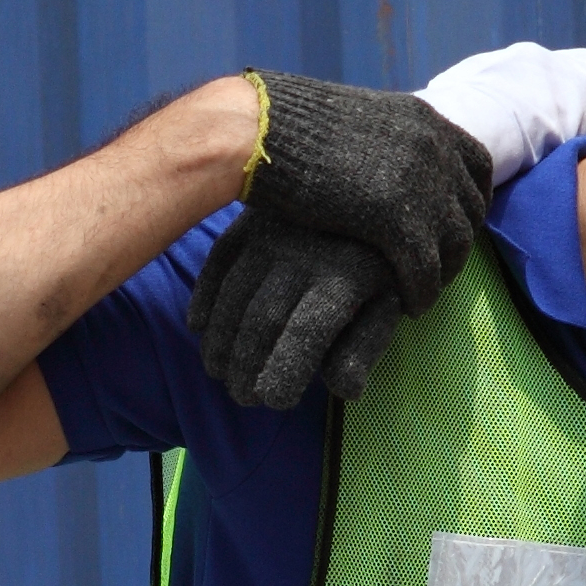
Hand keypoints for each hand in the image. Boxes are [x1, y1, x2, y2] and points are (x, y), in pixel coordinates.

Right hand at [192, 215, 409, 408]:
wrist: (369, 184)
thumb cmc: (379, 261)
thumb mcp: (386, 302)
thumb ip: (365, 346)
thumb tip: (344, 390)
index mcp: (347, 277)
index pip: (306, 333)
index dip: (284, 372)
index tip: (272, 401)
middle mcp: (305, 253)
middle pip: (262, 320)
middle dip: (245, 366)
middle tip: (242, 397)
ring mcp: (272, 233)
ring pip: (233, 296)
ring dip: (219, 342)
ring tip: (219, 373)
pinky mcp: (249, 220)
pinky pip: (217, 263)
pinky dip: (203, 298)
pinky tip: (199, 329)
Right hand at [246, 74, 495, 303]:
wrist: (259, 128)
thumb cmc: (288, 125)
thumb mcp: (353, 120)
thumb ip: (382, 139)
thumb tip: (381, 155)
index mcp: (424, 117)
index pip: (478, 162)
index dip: (473, 197)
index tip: (457, 221)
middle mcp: (432, 146)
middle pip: (473, 207)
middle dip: (459, 241)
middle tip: (439, 267)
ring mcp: (419, 182)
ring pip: (456, 243)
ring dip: (444, 273)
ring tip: (423, 290)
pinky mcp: (396, 220)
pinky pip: (426, 270)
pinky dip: (422, 293)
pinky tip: (409, 307)